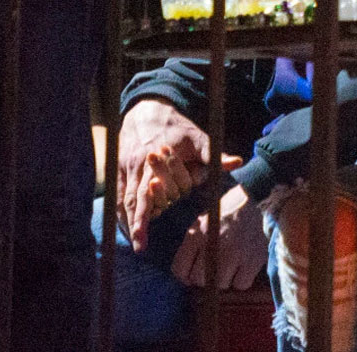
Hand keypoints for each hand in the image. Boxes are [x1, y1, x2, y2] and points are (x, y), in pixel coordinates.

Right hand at [118, 99, 241, 251]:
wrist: (146, 113)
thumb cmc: (176, 128)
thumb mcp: (197, 137)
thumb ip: (213, 154)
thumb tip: (237, 162)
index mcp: (158, 156)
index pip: (162, 183)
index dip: (166, 194)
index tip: (166, 208)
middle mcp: (140, 165)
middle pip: (139, 196)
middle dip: (141, 218)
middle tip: (142, 244)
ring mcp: (128, 169)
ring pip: (128, 199)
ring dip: (131, 221)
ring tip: (137, 243)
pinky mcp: (120, 172)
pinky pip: (119, 196)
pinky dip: (123, 213)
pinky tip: (128, 229)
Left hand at [172, 185, 267, 289]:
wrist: (262, 199)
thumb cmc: (233, 208)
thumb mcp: (206, 218)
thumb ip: (195, 241)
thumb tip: (189, 269)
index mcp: (196, 233)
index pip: (179, 269)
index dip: (185, 276)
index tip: (193, 274)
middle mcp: (211, 246)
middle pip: (199, 280)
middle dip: (207, 277)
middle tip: (217, 268)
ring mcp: (232, 255)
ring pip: (221, 284)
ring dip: (227, 278)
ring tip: (234, 263)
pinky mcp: (251, 262)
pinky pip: (240, 284)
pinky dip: (243, 278)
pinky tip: (246, 265)